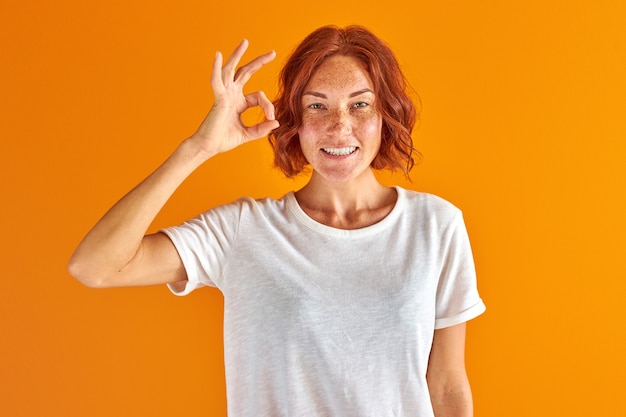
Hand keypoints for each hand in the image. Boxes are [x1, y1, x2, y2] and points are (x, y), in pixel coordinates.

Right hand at [189, 39, 279, 157]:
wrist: (208, 147)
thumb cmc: (223, 140)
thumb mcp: (248, 134)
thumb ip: (261, 129)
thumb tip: (276, 122)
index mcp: (239, 102)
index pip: (259, 96)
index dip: (268, 106)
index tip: (272, 118)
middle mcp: (232, 95)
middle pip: (246, 73)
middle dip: (259, 62)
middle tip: (272, 53)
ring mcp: (224, 95)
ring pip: (231, 70)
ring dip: (237, 55)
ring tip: (245, 42)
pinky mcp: (218, 98)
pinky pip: (216, 81)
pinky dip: (216, 68)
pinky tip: (217, 55)